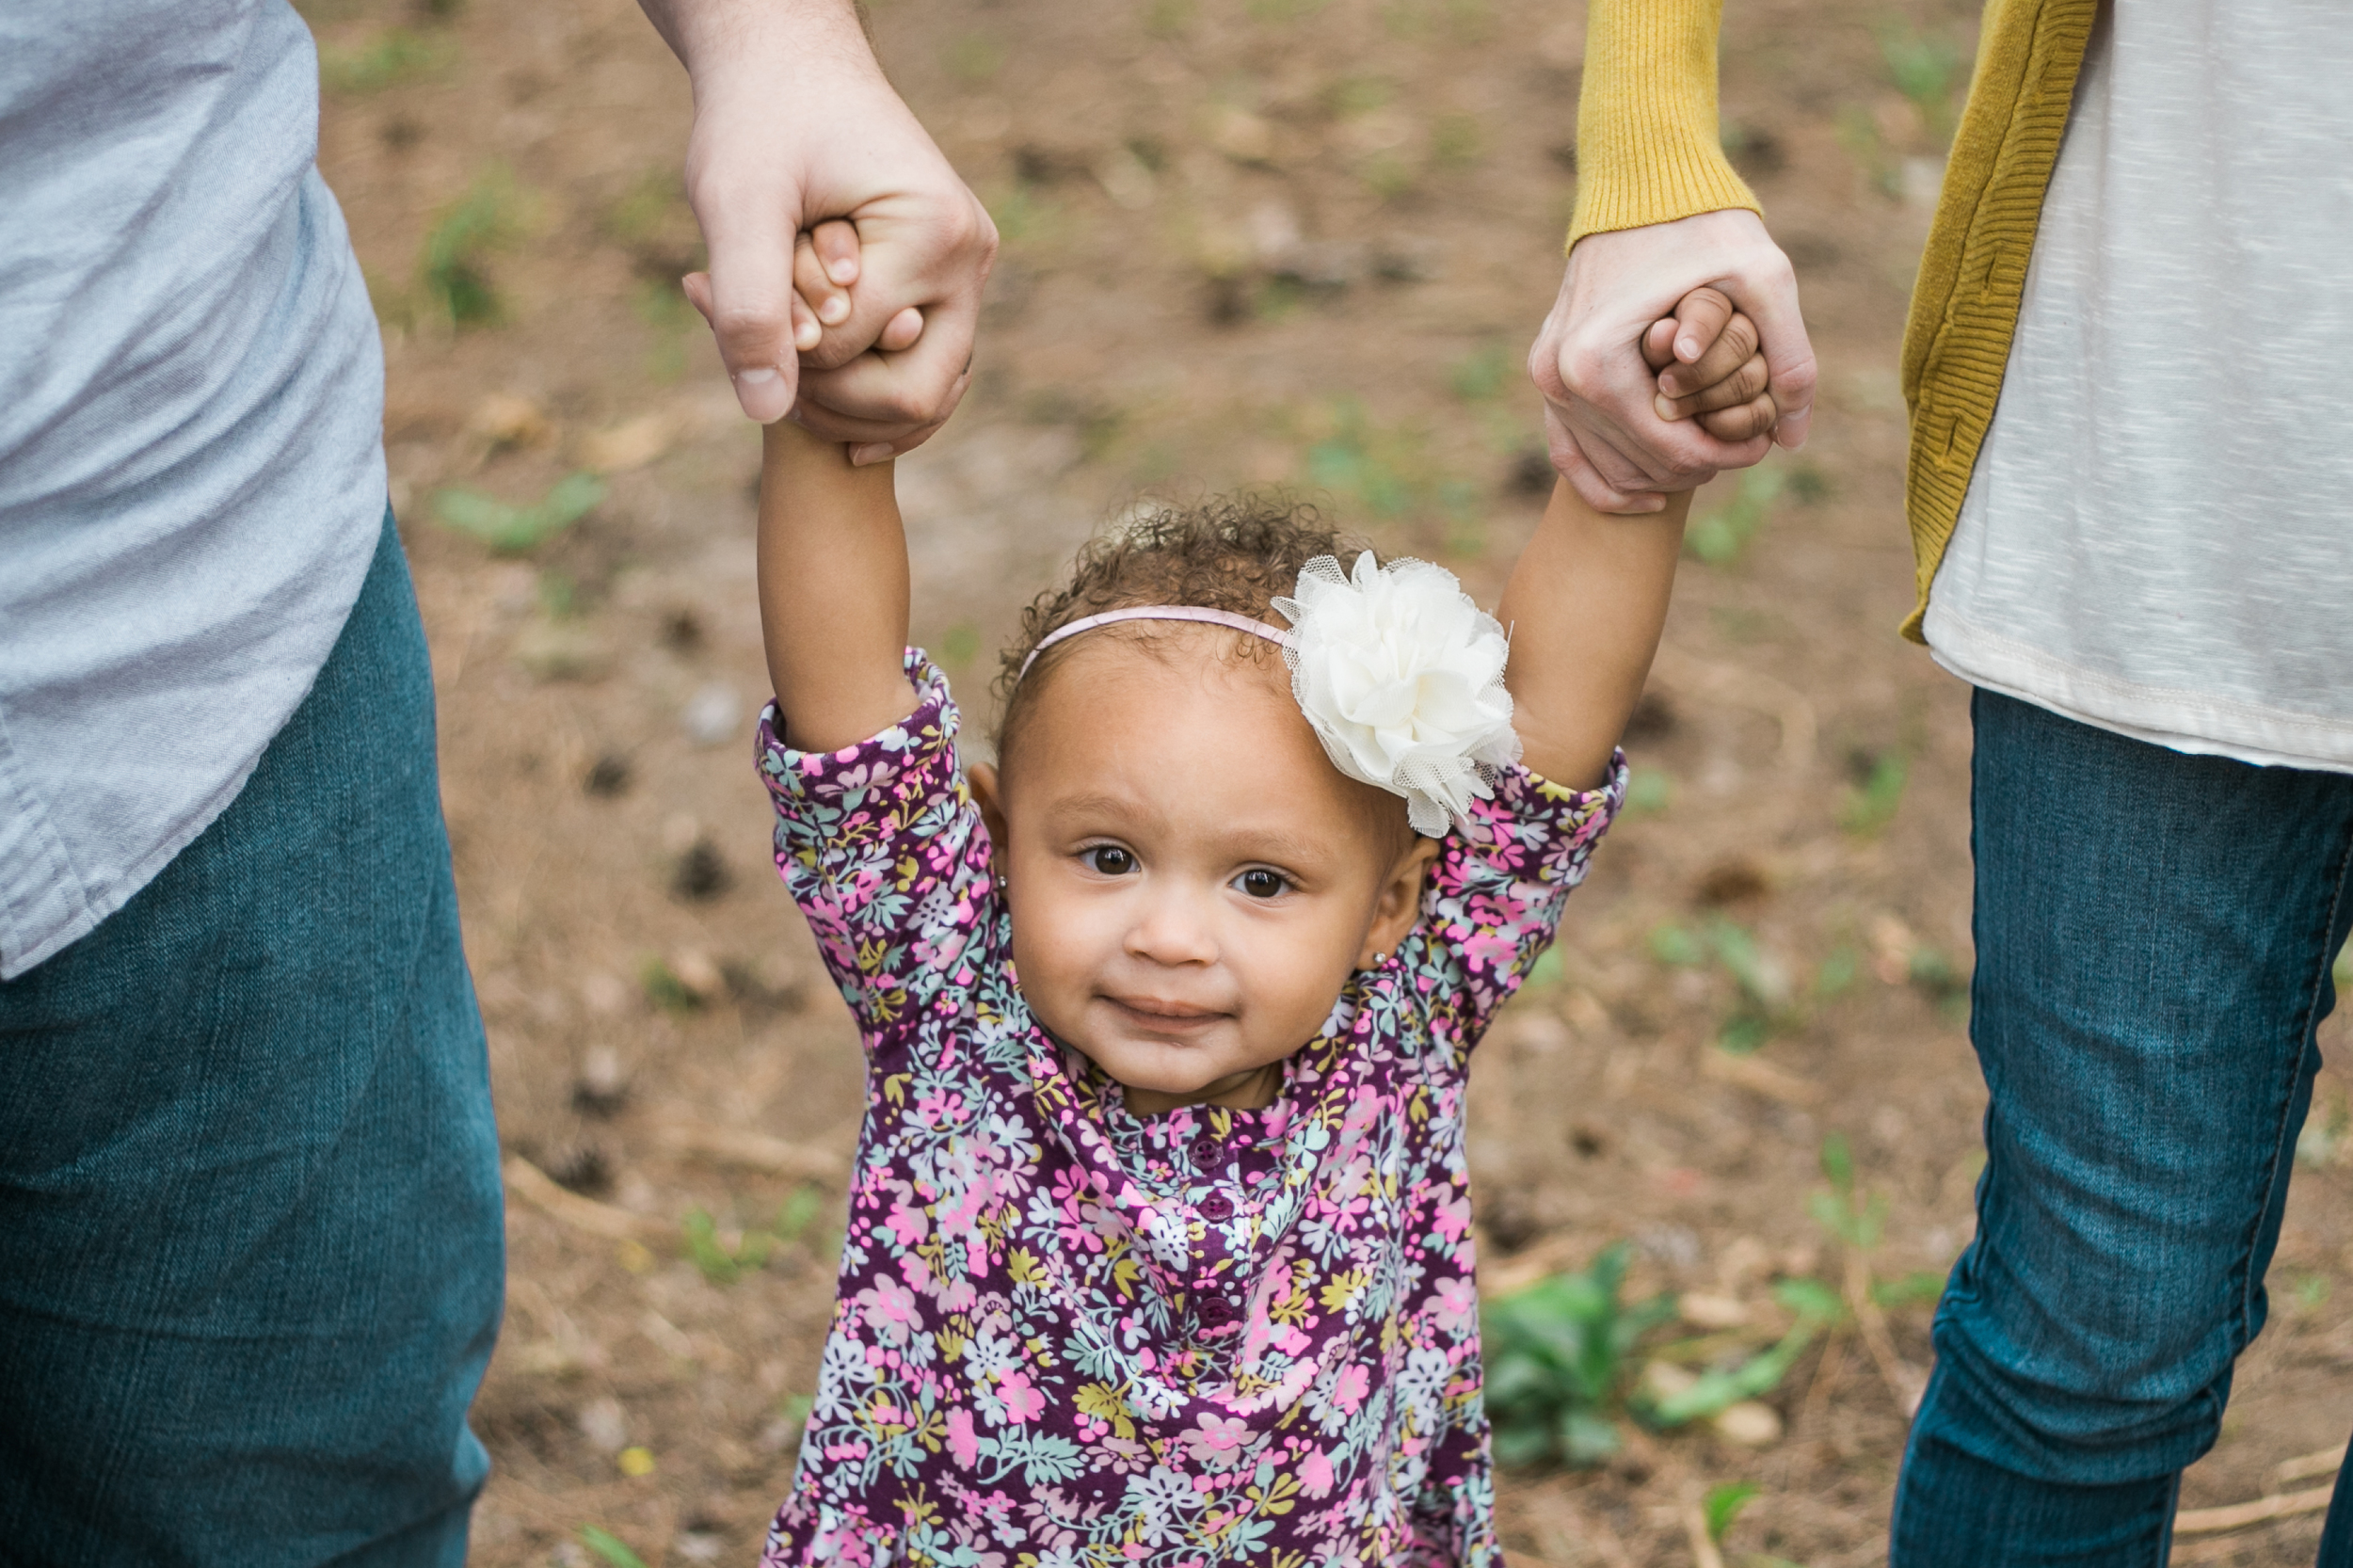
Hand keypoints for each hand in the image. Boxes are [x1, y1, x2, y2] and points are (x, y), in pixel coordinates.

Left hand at [646, 0, 996, 458]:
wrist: (791, 65)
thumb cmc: (759, 121)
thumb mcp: (736, 206)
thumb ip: (749, 306)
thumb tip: (767, 411)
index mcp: (936, 235)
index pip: (855, 357)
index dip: (778, 350)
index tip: (703, 289)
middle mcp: (971, 259)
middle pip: (915, 397)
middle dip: (825, 396)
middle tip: (751, 348)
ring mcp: (968, 274)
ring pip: (926, 396)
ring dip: (843, 397)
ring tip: (771, 350)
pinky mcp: (950, 283)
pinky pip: (924, 371)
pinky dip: (867, 390)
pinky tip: (806, 382)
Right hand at [1527, 208, 1816, 512]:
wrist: (1640, 182)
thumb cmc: (1703, 224)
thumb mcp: (1765, 277)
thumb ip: (1790, 356)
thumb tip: (1792, 437)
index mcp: (1599, 363)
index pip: (1666, 450)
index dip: (1722, 458)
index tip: (1761, 443)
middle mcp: (1559, 378)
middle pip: (1634, 465)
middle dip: (1694, 467)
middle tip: (1743, 447)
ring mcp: (1547, 378)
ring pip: (1602, 467)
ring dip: (1658, 475)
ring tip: (1710, 454)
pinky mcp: (1548, 373)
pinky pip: (1568, 451)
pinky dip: (1606, 480)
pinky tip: (1651, 492)